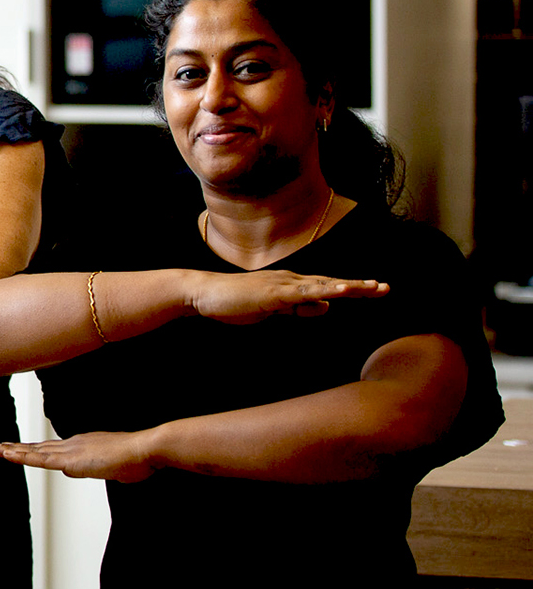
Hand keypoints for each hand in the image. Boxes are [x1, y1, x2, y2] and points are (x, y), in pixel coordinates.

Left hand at [0, 431, 159, 482]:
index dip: (31, 450)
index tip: (16, 449)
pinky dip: (23, 458)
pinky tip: (9, 456)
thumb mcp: (114, 468)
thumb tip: (89, 471)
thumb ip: (100, 469)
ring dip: (12, 451)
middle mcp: (71, 444)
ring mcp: (70, 451)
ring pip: (34, 452)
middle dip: (14, 447)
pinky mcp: (71, 460)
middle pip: (37, 448)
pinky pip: (41, 460)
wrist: (146, 449)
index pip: (50, 449)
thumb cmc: (138, 460)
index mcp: (81, 446)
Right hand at [186, 270, 387, 324]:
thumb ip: (299, 307)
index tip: (375, 290)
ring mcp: (282, 284)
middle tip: (386, 288)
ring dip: (348, 286)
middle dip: (359, 286)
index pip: (327, 287)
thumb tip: (326, 306)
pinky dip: (324, 290)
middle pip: (331, 283)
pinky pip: (303, 293)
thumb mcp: (274, 308)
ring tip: (373, 288)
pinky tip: (339, 291)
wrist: (204, 294)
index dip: (351, 289)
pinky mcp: (273, 293)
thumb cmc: (234, 302)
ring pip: (322, 285)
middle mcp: (291, 280)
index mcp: (291, 285)